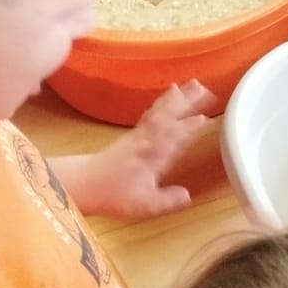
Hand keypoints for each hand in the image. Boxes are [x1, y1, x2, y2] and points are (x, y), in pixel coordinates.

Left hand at [75, 81, 217, 218]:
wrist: (84, 184)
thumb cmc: (112, 194)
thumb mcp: (143, 204)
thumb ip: (167, 200)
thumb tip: (187, 196)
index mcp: (152, 156)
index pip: (174, 137)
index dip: (189, 127)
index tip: (204, 117)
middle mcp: (147, 141)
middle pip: (169, 117)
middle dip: (186, 101)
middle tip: (201, 86)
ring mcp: (139, 136)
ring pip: (161, 112)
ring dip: (175, 98)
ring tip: (189, 84)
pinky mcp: (133, 136)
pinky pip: (151, 114)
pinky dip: (161, 103)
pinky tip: (168, 97)